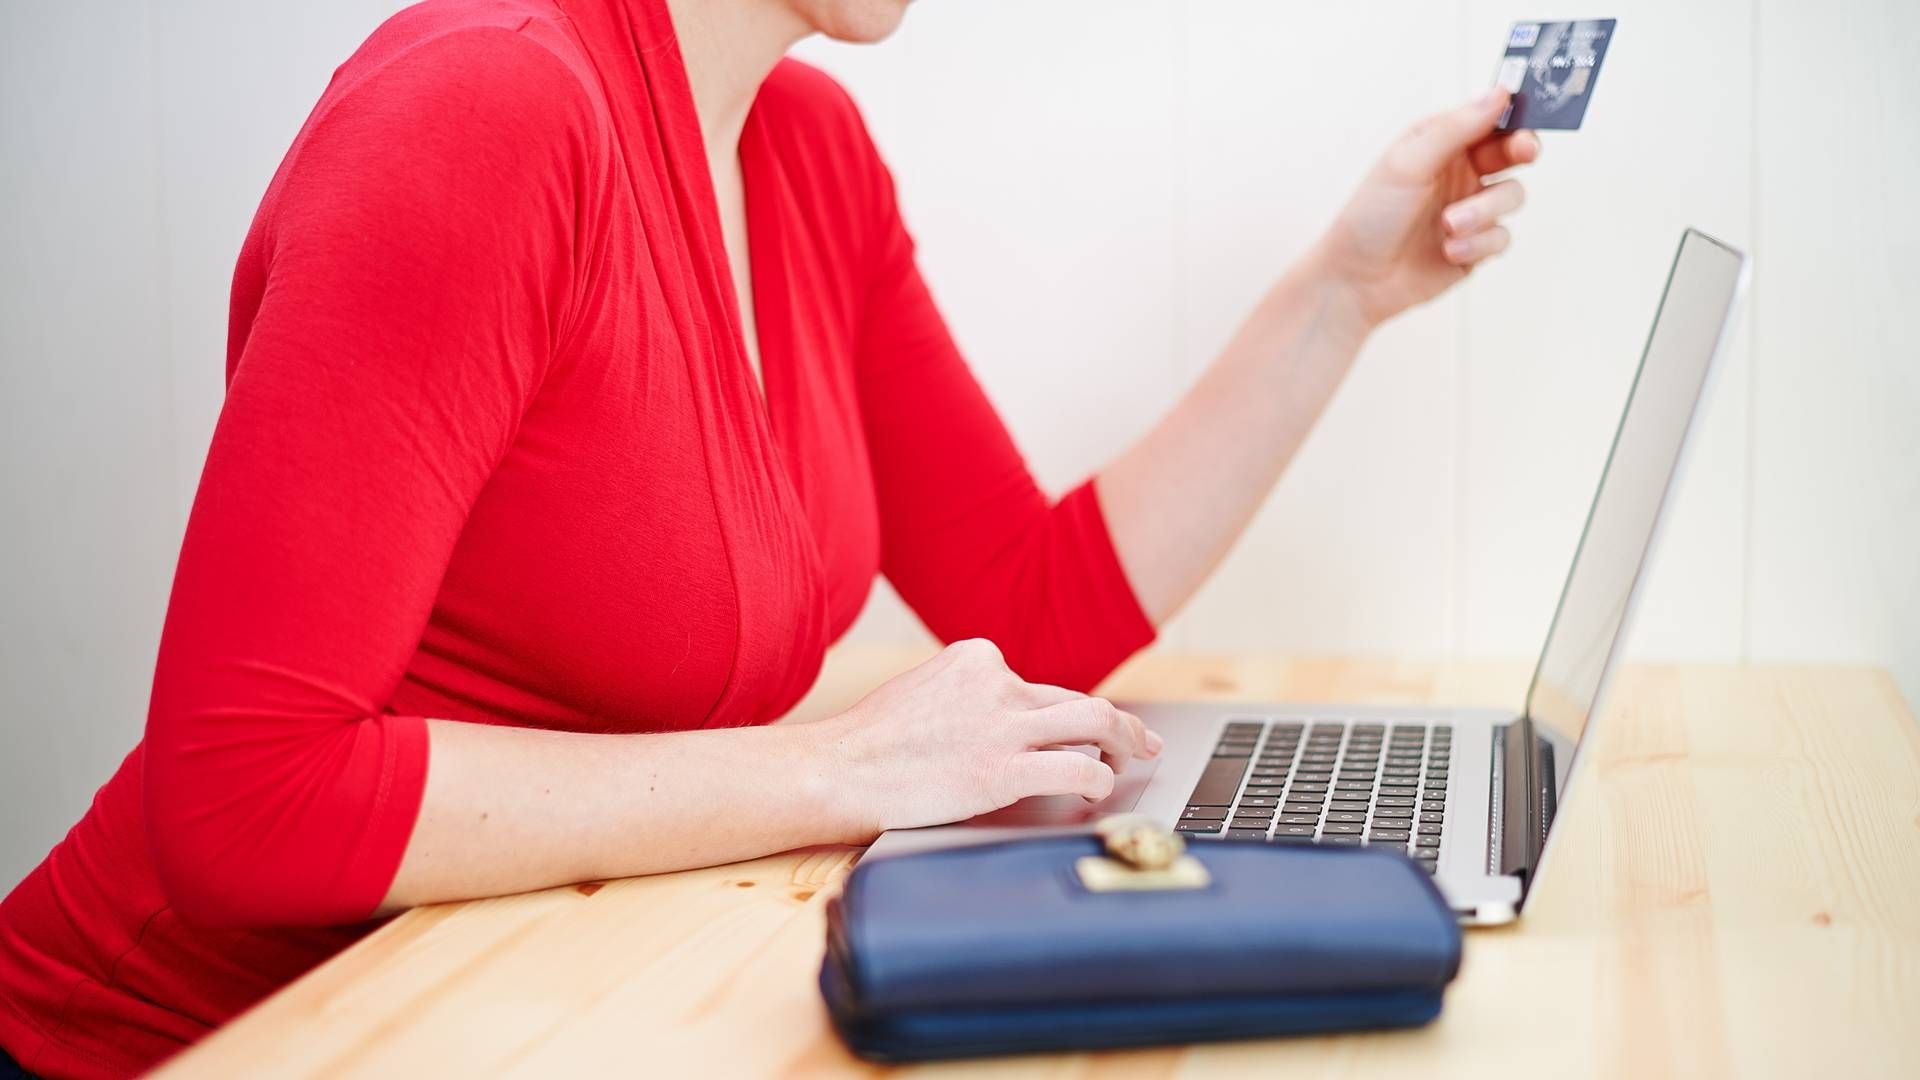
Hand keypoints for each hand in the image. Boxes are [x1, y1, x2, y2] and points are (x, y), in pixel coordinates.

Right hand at [810, 639, 1161, 836]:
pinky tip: (1099, 791)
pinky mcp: (1004, 769)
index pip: (1037, 686)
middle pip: (1078, 698)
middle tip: (1141, 740)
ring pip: (1094, 720)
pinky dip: (1099, 780)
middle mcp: (997, 683)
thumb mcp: (923, 691)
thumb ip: (966, 697)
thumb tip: (997, 720)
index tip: (1074, 732)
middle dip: (1119, 722)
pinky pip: (1077, 769)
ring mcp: (1004, 725)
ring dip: (1126, 740)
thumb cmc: (870, 741)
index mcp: (976, 658)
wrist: (838, 768)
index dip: (1059, 715)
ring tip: (1137, 758)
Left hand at [1317, 88, 1540, 328]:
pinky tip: (1448, 251)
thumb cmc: (1371, 216)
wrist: (1357, 280)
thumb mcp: (1408, 163)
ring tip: (1449, 225)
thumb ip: (1455, 128)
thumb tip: (1499, 94)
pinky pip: (1501, 237)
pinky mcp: (1476, 245)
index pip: (1490, 119)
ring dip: (1484, 211)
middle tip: (1525, 152)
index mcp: (1442, 143)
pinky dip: (1478, 244)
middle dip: (1521, 151)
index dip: (1514, 116)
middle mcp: (1460, 171)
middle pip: (1513, 152)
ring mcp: (1471, 208)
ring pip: (1511, 195)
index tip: (1524, 117)